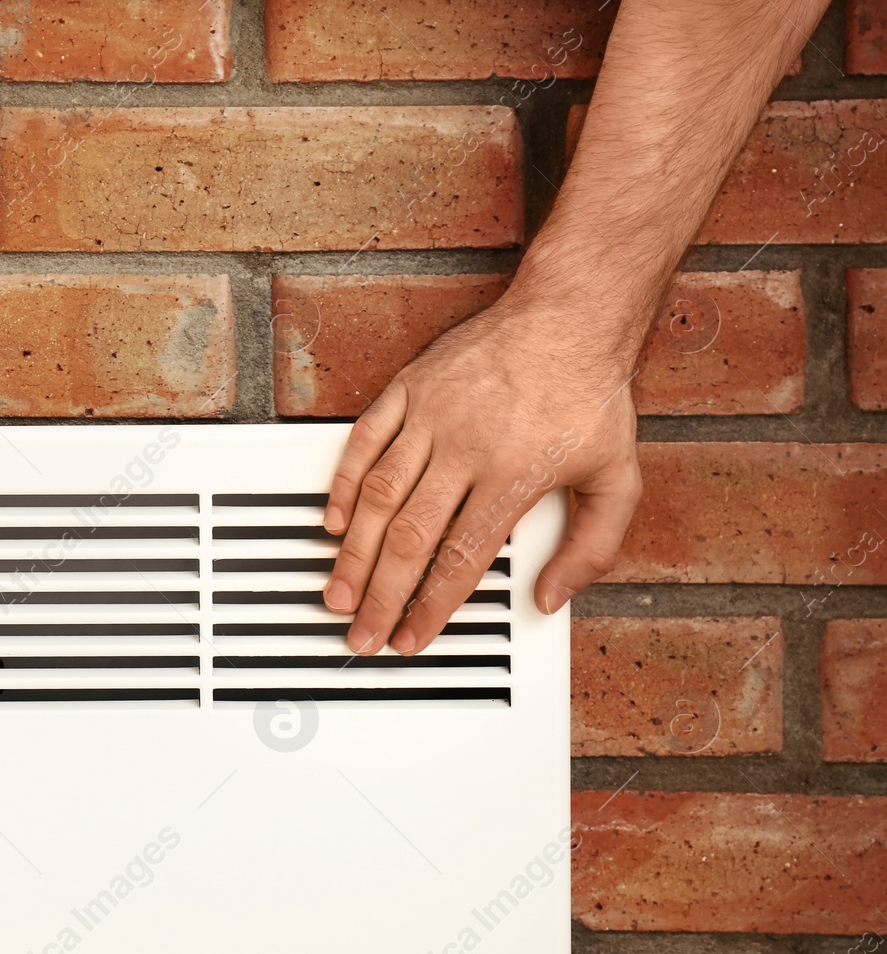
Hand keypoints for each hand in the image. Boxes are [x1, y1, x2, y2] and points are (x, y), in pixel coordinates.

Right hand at [320, 292, 643, 654]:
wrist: (568, 315)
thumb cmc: (589, 394)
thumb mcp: (619, 478)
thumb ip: (591, 548)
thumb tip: (550, 596)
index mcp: (513, 475)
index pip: (460, 560)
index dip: (430, 607)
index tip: (410, 638)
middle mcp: (466, 448)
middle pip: (409, 539)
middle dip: (380, 595)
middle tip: (360, 632)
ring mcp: (431, 417)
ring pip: (378, 496)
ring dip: (353, 552)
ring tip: (338, 591)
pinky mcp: (410, 389)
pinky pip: (365, 441)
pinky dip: (343, 484)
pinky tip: (334, 521)